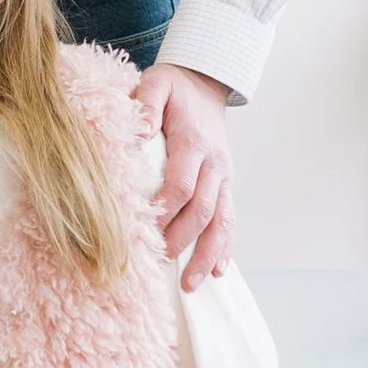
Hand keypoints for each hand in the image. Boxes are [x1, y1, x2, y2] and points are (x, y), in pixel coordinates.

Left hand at [137, 59, 232, 286]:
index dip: (166, 211)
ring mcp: (223, 177)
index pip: (182, 185)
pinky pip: (230, 219)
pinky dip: (226, 246)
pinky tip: (219, 270)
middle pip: (202, 210)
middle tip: (160, 265)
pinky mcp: (226, 185)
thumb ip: (146, 105)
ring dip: (208, 254)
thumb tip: (137, 135)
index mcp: (195, 143)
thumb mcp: (157, 84)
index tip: (145, 234)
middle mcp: (215, 164)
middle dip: (182, 241)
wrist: (206, 83)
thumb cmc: (176, 87)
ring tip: (191, 283)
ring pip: (221, 221)